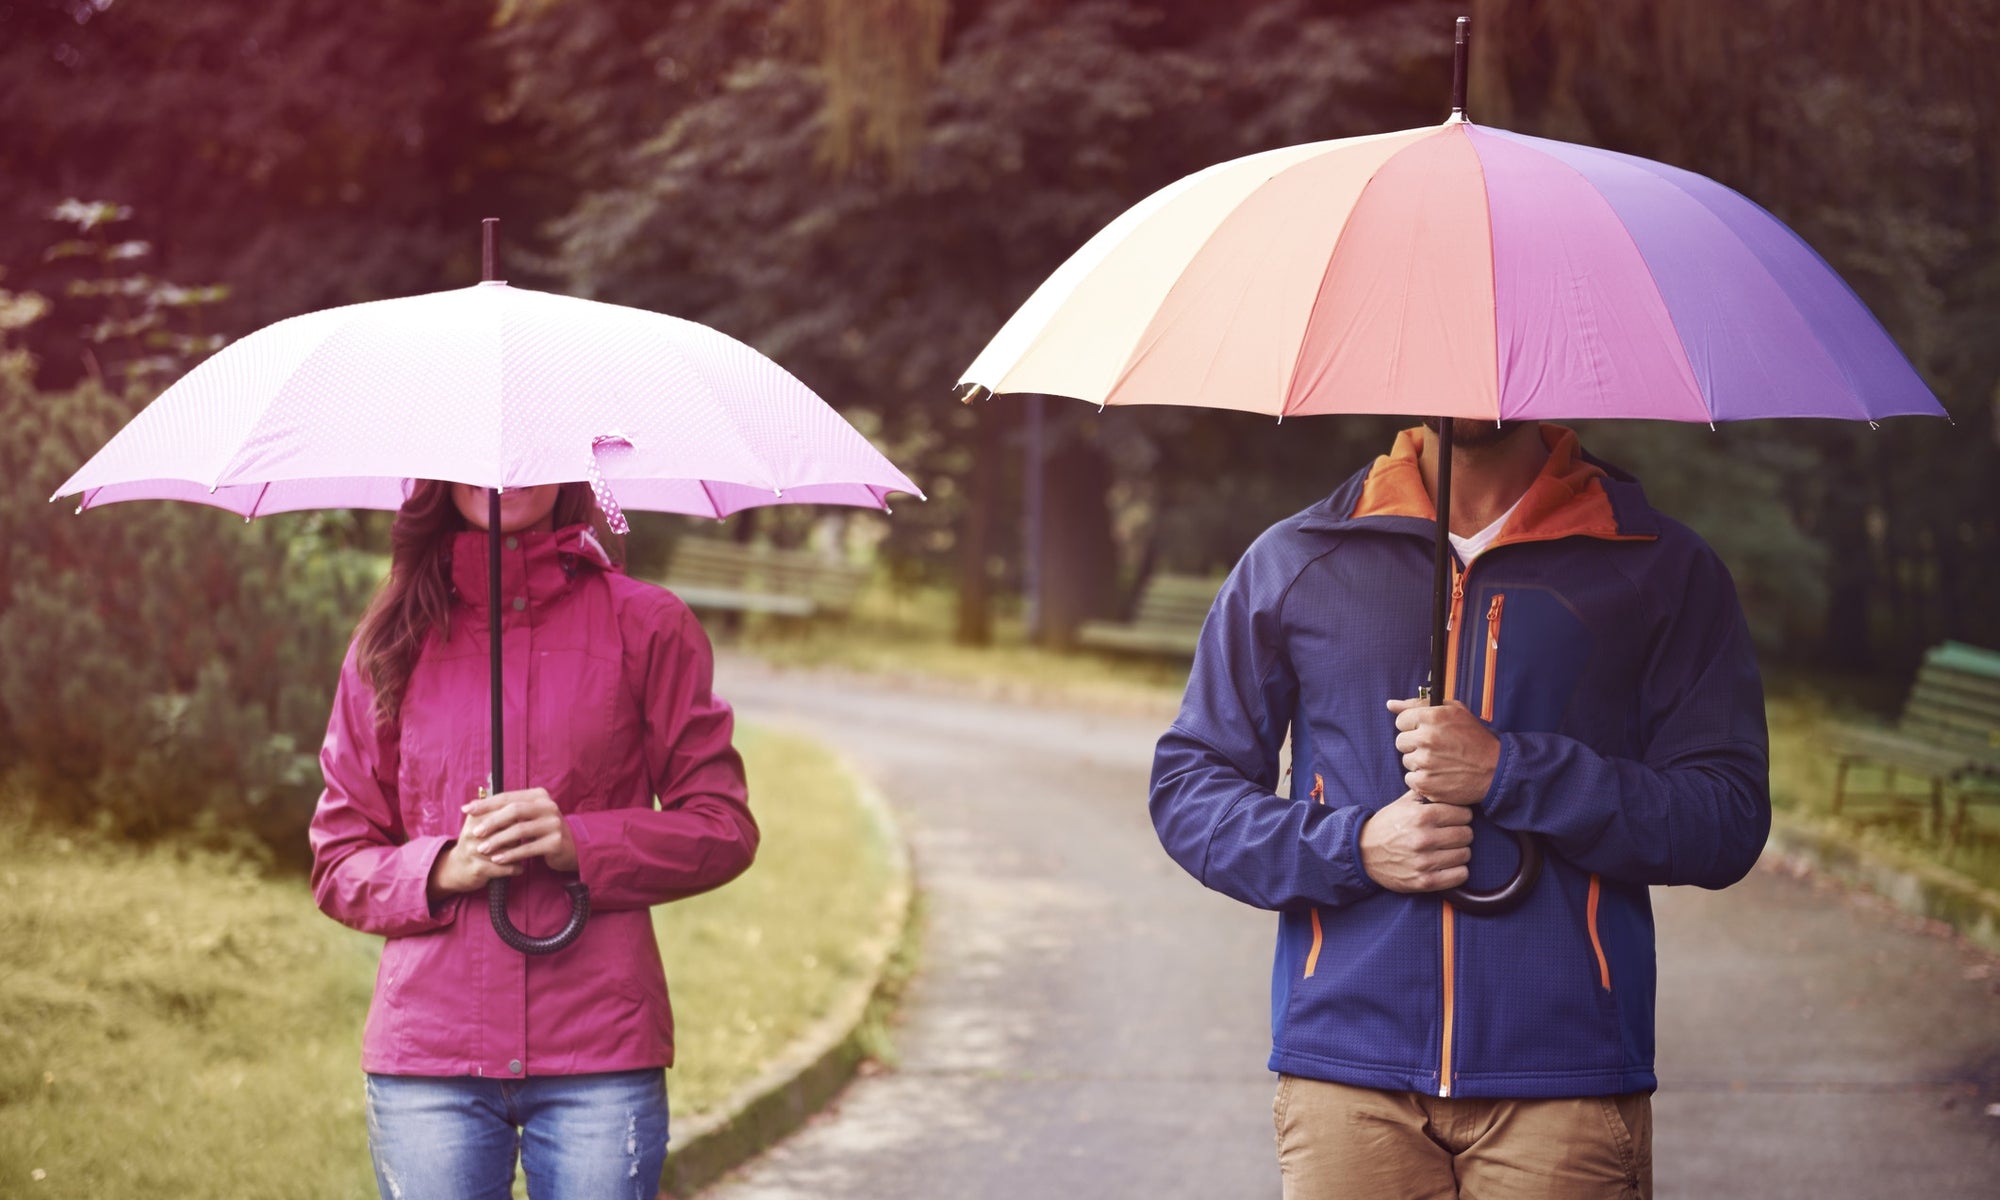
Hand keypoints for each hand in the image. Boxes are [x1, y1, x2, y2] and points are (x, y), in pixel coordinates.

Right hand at [427, 805, 523, 898]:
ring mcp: (475, 851)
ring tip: (523, 853)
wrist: (456, 867)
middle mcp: (473, 833)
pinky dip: (516, 868)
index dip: (520, 817)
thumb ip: (497, 809)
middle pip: (510, 830)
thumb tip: (522, 798)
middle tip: (528, 837)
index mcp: (475, 818)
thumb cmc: (476, 841)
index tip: (528, 821)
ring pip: (510, 849)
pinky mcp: (479, 868)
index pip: (505, 811)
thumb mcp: (481, 822)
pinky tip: (519, 867)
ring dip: (519, 853)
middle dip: (520, 835)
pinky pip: (506, 867)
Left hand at [465, 786, 578, 872]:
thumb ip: (507, 810)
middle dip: (491, 821)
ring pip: (520, 830)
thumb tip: (474, 805)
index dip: (486, 803)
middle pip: (514, 811)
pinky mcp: (556, 842)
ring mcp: (554, 824)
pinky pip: (528, 848)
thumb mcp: (528, 816)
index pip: (508, 796)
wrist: (571, 848)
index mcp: (539, 795)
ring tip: (483, 849)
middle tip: (475, 832)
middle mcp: (548, 806)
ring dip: (498, 840)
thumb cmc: (541, 830)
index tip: (466, 809)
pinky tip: (497, 859)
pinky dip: (510, 854)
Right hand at [1359, 791, 1474, 892]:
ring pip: (1465, 855)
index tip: (1455, 819)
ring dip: (1459, 852)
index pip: (1464, 814)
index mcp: (1421, 816)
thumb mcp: (1403, 803)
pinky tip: (1449, 865)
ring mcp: (1424, 861)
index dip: (1462, 815)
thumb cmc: (1387, 826)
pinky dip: (1458, 871)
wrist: (1363, 853)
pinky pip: (1459, 876)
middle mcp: (1423, 838)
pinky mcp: (1424, 881)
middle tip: (1452, 834)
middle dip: (1462, 833)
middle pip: (1466, 834)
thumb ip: (1426, 792)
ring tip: (1448, 849)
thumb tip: (1449, 784)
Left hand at [1387, 697, 1499, 805]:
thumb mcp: (1454, 711)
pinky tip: (1439, 775)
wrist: (1495, 769)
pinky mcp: (1425, 784)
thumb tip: (1391, 704)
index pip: (1401, 721)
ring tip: (1440, 762)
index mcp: (1432, 718)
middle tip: (1435, 748)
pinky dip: (1422, 779)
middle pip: (1401, 741)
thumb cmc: (1475, 739)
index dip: (1414, 726)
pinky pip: (1410, 779)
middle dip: (1415, 744)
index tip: (1426, 731)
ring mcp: (1425, 763)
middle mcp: (1427, 739)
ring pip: (1406, 760)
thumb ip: (1419, 704)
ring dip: (1419, 762)